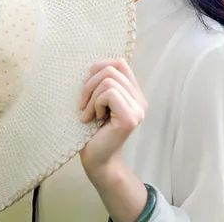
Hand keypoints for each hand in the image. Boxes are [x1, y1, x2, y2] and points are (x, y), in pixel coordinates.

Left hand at [77, 58, 146, 178]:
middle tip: (83, 105)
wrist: (96, 159)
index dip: (98, 68)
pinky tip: (93, 119)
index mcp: (133, 93)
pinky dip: (95, 104)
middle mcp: (140, 100)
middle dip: (89, 84)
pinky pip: (109, 94)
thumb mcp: (96, 99)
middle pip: (112, 69)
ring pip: (108, 81)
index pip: (120, 63)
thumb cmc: (91, 130)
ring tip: (89, 114)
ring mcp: (138, 109)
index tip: (87, 88)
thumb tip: (94, 64)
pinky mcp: (130, 118)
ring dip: (91, 97)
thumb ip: (101, 82)